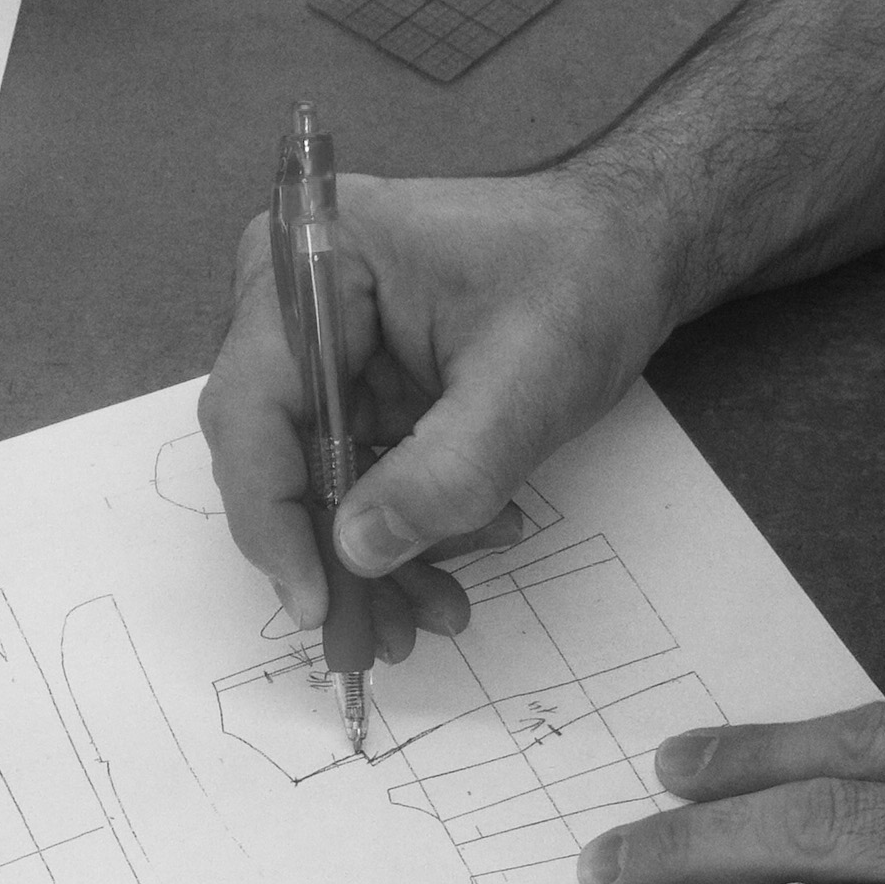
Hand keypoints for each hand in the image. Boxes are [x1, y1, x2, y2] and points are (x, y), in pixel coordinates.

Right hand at [197, 169, 671, 658]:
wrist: (632, 249)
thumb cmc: (584, 280)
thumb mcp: (524, 386)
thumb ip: (442, 476)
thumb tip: (357, 554)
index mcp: (316, 267)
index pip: (252, 409)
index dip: (273, 517)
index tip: (318, 600)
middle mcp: (296, 306)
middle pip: (273, 457)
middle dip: (329, 554)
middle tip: (380, 634)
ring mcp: (326, 354)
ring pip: (315, 486)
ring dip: (372, 561)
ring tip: (435, 612)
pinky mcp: (359, 393)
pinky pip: (356, 483)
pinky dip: (401, 533)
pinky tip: (453, 566)